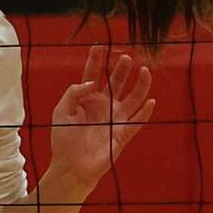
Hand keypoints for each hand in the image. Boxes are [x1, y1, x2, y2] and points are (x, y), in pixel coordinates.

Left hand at [50, 45, 154, 191]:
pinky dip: (145, 112)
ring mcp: (115, 119)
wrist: (72, 166)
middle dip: (121, 69)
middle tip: (126, 57)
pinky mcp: (123, 134)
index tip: (99, 46)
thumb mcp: (61, 110)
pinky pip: (138, 121)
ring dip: (139, 85)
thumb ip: (74, 93)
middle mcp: (103, 105)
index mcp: (86, 98)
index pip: (92, 74)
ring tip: (144, 70)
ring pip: (132, 98)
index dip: (96, 60)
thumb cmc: (64, 138)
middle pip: (116, 82)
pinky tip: (151, 101)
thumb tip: (91, 81)